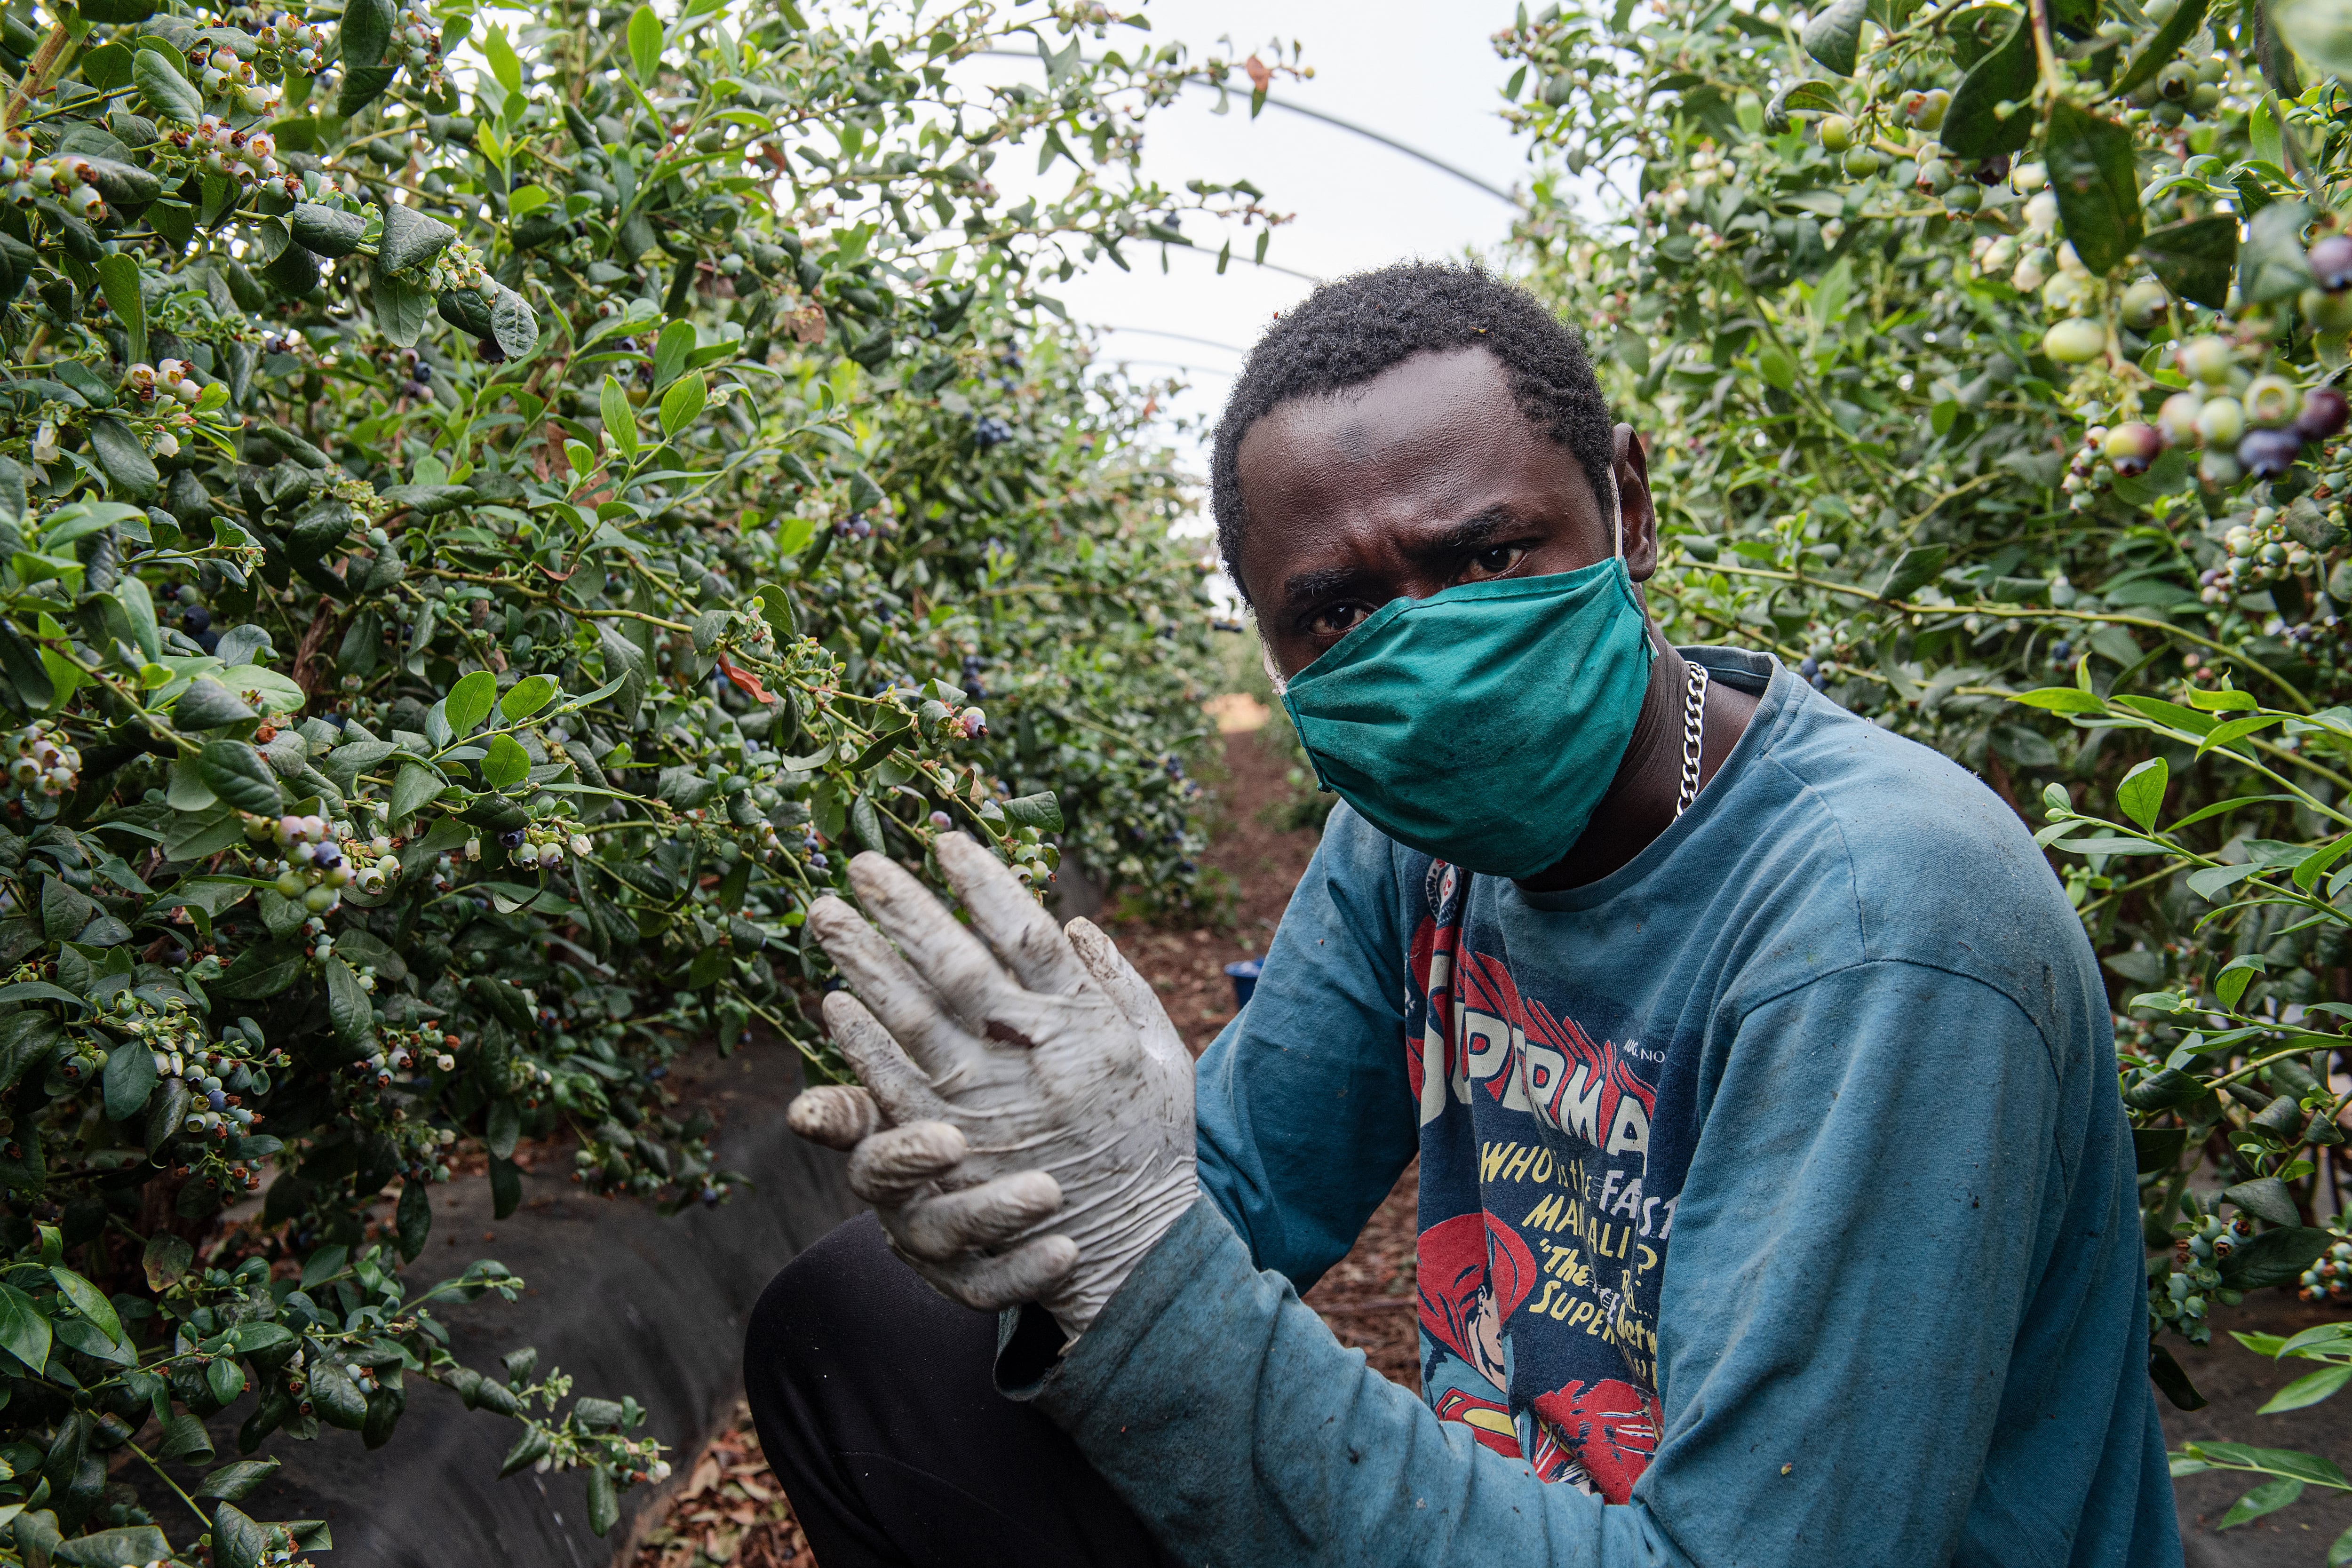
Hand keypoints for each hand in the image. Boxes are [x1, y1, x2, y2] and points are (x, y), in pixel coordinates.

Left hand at [786, 832, 1196, 1337]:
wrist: (1136, 1247)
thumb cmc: (1152, 1141)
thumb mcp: (1161, 1054)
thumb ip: (1119, 985)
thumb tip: (1075, 923)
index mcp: (1084, 1024)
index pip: (1025, 934)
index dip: (982, 883)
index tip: (945, 842)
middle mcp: (1032, 1057)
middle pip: (957, 965)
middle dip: (905, 909)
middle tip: (859, 863)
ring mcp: (987, 1104)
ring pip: (913, 1017)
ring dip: (866, 963)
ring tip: (826, 917)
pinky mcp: (953, 1150)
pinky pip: (894, 1087)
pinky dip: (861, 1043)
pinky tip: (832, 1003)